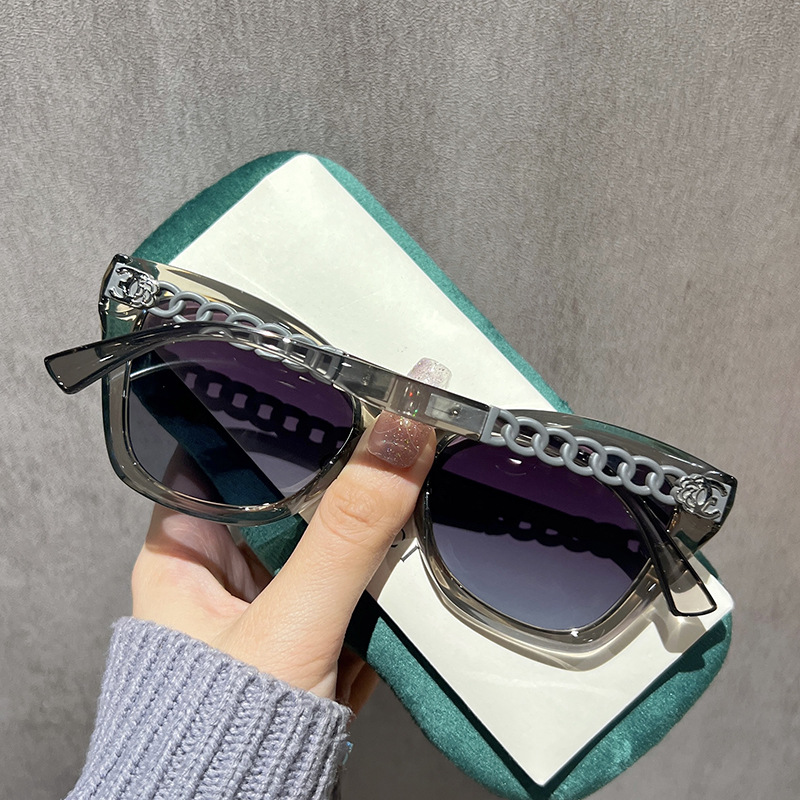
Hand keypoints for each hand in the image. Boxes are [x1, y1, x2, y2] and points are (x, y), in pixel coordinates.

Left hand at [131, 411, 435, 711]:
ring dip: (366, 522)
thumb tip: (394, 449)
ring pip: (326, 533)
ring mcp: (272, 598)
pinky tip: (404, 559)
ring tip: (403, 486)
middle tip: (388, 431)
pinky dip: (381, 569)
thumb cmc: (222, 736)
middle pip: (288, 491)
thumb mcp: (291, 621)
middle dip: (340, 471)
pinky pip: (350, 576)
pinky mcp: (311, 627)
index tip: (328, 388)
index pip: (224, 453)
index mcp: (186, 551)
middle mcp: (225, 569)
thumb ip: (346, 534)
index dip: (275, 419)